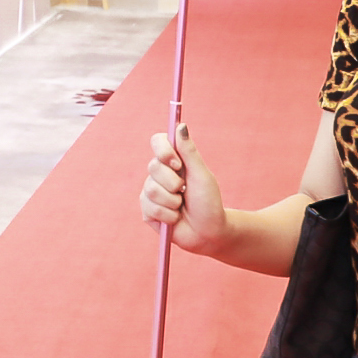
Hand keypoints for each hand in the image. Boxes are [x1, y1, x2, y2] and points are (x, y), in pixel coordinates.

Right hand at [142, 124, 229, 255]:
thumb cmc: (209, 202)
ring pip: (152, 189)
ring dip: (172, 201)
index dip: (163, 150)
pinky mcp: (147, 211)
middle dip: (173, 182)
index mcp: (173, 161)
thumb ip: (189, 151)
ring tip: (181, 206)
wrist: (208, 232)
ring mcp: (151, 192)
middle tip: (184, 191)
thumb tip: (181, 125)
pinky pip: (150, 207)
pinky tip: (175, 218)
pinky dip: (168, 215)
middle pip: (153, 167)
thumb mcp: (201, 175)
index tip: (177, 163)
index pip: (157, 141)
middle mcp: (159, 174)